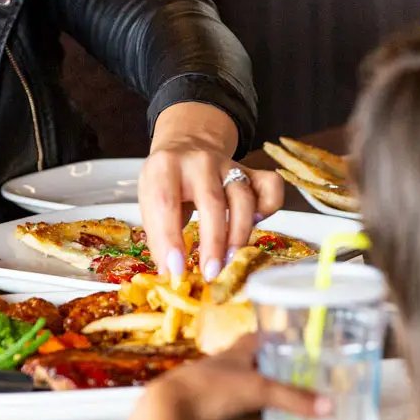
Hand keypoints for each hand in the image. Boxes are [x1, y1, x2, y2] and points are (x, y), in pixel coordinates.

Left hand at [130, 339, 328, 419]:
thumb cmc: (209, 392)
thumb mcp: (257, 391)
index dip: (270, 339)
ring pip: (224, 401)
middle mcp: (213, 374)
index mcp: (229, 357)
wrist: (163, 418)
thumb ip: (292, 399)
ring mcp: (198, 399)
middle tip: (284, 383)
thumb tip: (330, 406)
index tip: (287, 343)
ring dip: (241, 407)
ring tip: (266, 416)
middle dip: (259, 375)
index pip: (253, 340)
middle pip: (240, 370)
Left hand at [141, 104, 283, 281]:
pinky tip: (255, 224)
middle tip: (210, 272)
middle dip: (213, 242)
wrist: (186, 147)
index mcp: (165, 167)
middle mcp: (199, 162)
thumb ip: (158, 233)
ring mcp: (228, 165)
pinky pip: (270, 186)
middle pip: (211, 201)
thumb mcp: (149, 201)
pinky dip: (268, 207)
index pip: (166, 203)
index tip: (174, 269)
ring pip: (243, 197)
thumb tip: (171, 270)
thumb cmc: (166, 181)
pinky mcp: (250, 171)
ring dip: (239, 233)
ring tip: (230, 260)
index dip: (170, 239)